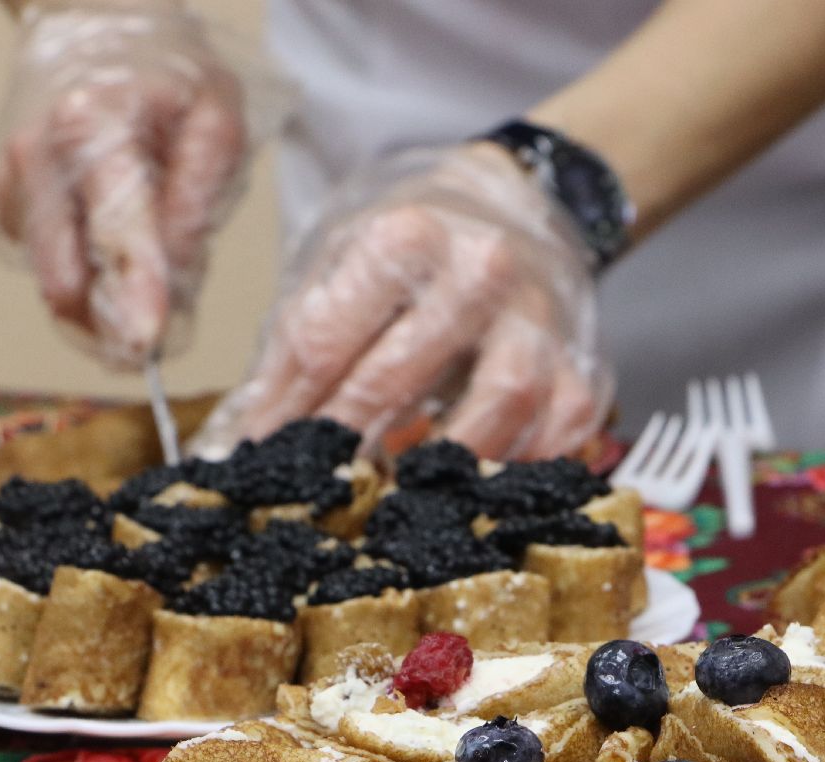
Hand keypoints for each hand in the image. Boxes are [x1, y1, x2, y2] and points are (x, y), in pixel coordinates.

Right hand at [0, 2, 274, 368]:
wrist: (98, 26)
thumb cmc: (169, 76)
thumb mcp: (217, 121)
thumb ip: (198, 202)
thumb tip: (178, 281)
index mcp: (92, 125)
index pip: (115, 228)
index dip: (135, 292)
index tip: (148, 339)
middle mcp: (37, 157)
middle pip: (68, 275)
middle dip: (113, 325)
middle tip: (155, 347)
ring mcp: (12, 182)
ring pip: (55, 285)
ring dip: (103, 308)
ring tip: (150, 291)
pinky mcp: (5, 204)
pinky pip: (50, 269)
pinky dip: (87, 278)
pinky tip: (116, 251)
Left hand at [201, 143, 611, 460]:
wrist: (515, 206)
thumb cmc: (416, 248)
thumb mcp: (340, 264)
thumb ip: (295, 349)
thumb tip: (243, 442)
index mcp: (405, 237)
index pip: (326, 340)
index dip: (284, 409)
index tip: (259, 454)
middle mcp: (481, 270)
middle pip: (399, 375)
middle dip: (344, 440)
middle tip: (313, 485)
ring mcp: (538, 320)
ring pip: (496, 406)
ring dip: (438, 460)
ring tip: (394, 493)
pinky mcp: (581, 367)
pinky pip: (555, 433)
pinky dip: (514, 467)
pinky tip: (472, 483)